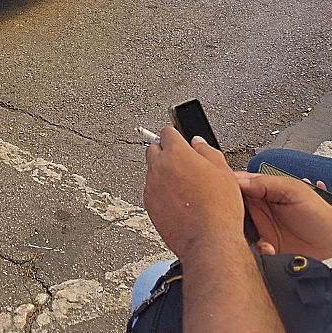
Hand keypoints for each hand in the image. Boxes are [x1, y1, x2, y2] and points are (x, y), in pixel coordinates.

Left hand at [144, 126, 244, 258]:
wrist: (209, 242)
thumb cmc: (219, 210)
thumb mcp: (224, 172)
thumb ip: (207, 150)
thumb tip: (197, 143)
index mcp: (177, 153)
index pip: (167, 131)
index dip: (176, 135)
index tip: (180, 140)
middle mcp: (159, 166)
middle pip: (154, 148)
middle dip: (166, 152)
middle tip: (181, 163)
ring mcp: (152, 186)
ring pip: (152, 170)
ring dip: (163, 173)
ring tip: (183, 187)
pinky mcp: (149, 204)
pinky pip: (151, 190)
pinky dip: (161, 192)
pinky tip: (177, 201)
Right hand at [237, 171, 331, 260]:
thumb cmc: (318, 215)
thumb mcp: (292, 190)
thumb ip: (265, 183)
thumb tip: (238, 181)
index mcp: (263, 190)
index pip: (238, 184)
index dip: (228, 187)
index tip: (222, 191)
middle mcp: (259, 209)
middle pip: (233, 206)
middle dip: (229, 210)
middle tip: (231, 214)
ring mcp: (261, 229)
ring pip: (237, 227)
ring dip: (239, 231)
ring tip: (247, 232)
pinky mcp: (266, 247)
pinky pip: (251, 248)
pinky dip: (256, 249)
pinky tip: (267, 247)